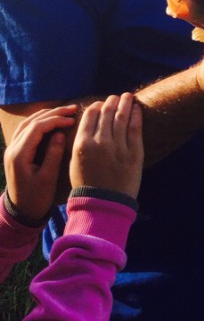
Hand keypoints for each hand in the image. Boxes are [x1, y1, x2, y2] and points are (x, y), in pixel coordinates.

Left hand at [3, 105, 77, 221]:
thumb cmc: (37, 197)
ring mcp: (12, 149)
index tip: (73, 120)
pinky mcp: (16, 151)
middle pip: (31, 122)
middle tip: (73, 109)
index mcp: (19, 155)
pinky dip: (39, 121)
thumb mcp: (48, 178)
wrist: (21, 211)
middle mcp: (12, 148)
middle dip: (53, 113)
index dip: (56, 120)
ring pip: (27, 123)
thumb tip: (60, 133)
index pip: (37, 128)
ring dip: (46, 115)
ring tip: (64, 111)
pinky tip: (52, 120)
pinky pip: (26, 129)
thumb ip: (53, 154)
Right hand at [69, 93, 143, 199]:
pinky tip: (136, 108)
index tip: (101, 103)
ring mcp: (118, 147)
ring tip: (128, 96)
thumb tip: (88, 122)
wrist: (104, 204)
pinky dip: (136, 115)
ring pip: (122, 117)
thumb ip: (80, 141)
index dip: (97, 106)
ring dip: (125, 103)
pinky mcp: (134, 153)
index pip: (90, 116)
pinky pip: (135, 128)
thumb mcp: (75, 162)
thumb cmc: (87, 184)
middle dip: (112, 101)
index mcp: (82, 144)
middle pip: (107, 113)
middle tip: (116, 97)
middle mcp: (100, 143)